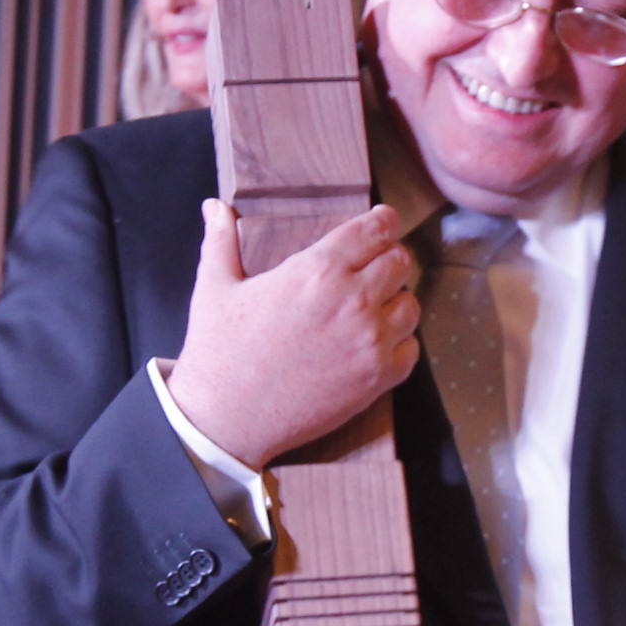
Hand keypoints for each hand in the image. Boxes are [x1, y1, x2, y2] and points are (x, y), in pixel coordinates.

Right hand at [165, 200, 419, 466]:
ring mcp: (369, 342)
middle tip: (374, 269)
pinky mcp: (376, 379)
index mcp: (318, 269)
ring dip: (396, 303)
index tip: (383, 224)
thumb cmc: (218, 352)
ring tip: (374, 309)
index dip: (383, 223)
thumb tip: (214, 206)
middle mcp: (353, 300)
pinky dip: (400, 345)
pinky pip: (411, 350)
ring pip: (411, 305)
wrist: (224, 418)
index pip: (376, 229)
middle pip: (400, 262)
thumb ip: (221, 240)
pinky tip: (376, 345)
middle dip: (389, 260)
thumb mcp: (214, 287)